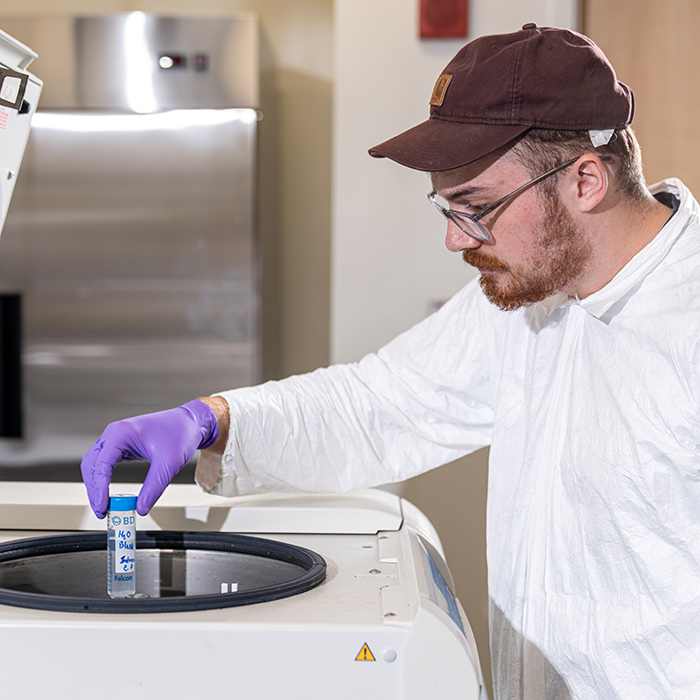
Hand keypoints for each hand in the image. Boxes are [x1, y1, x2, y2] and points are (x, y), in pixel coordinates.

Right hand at [81, 399, 218, 517]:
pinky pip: (104, 464)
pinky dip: (102, 479)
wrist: (190, 423)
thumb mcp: (169, 463)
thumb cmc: (180, 434)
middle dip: (94, 489)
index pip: (101, 464)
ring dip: (95, 485)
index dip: (99, 488)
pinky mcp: (120, 445)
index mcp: (122, 433)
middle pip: (92, 464)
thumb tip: (141, 509)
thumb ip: (154, 487)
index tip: (102, 507)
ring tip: (104, 506)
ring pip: (94, 464)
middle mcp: (114, 433)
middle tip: (102, 511)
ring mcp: (115, 438)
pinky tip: (107, 494)